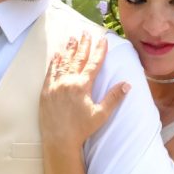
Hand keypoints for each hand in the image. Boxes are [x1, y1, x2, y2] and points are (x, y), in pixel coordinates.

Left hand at [40, 33, 130, 149]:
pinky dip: (54, 62)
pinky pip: (50, 72)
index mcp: (82, 86)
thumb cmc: (81, 129)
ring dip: (69, 49)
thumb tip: (127, 84)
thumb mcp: (101, 114)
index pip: (93, 64)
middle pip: (78, 59)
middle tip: (86, 32)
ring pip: (63, 62)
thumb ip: (114, 98)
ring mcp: (55, 85)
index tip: (103, 40)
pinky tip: (57, 54)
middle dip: (83, 45)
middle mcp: (68, 82)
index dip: (99, 51)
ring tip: (72, 38)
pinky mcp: (45, 91)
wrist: (59, 140)